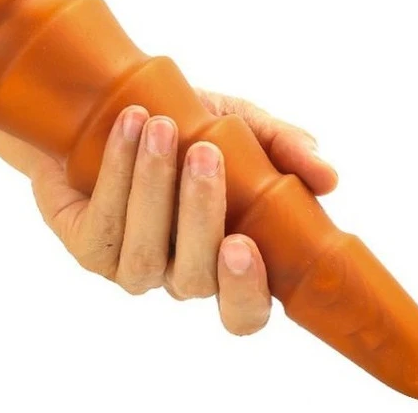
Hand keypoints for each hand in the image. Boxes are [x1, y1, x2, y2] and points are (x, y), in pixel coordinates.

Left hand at [29, 89, 337, 335]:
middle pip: (194, 280)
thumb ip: (282, 146)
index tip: (245, 243)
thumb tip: (329, 177)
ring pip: (146, 252)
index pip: (244, 311)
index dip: (246, 293)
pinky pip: (105, 222)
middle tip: (204, 151)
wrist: (105, 106)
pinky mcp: (88, 246)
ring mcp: (130, 264)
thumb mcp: (235, 122)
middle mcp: (178, 270)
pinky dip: (117, 171)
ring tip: (160, 126)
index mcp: (222, 255)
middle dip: (201, 213)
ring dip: (154, 185)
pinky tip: (127, 127)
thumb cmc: (180, 121)